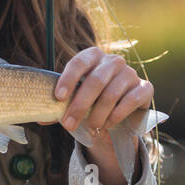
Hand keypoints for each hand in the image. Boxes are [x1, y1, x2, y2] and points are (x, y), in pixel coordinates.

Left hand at [41, 48, 152, 184]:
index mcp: (93, 56)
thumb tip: (39, 119)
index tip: (58, 97)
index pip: (79, 63)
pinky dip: (116, 115)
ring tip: (90, 128)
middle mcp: (113, 61)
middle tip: (68, 124)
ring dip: (98, 115)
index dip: (68, 79)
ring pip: (112, 93)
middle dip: (79, 105)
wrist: (120, 111)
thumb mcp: (75, 100)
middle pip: (95, 81)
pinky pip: (131, 100)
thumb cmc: (92, 101)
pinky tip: (107, 124)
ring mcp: (130, 73)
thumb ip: (59, 106)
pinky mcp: (145, 87)